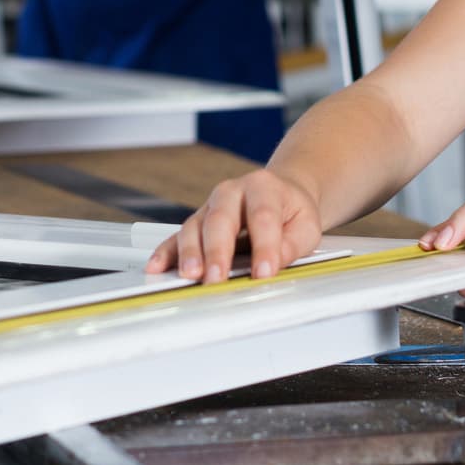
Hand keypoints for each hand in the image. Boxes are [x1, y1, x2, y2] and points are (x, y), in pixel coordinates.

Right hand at [145, 168, 322, 283]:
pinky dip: (165, 253)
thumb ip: (293, 244)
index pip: (262, 217)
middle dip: (217, 251)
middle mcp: (231, 193)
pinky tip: (157, 266)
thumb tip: (273, 264)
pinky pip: (176, 236)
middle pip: (221, 220)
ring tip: (190, 275)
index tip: (264, 272)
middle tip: (216, 277)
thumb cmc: (292, 210)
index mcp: (263, 187)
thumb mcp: (307, 225)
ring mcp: (210, 207)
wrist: (280, 192)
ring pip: (194, 227)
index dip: (263, 246)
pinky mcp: (197, 223)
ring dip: (190, 253)